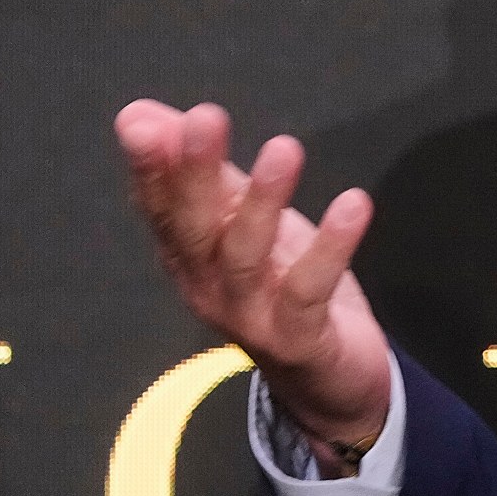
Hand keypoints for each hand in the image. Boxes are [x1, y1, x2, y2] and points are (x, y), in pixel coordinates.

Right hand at [115, 100, 390, 469]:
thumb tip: (141, 114)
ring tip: (284, 148)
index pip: (161, 207)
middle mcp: (208, 286)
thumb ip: (203, 172)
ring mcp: (250, 315)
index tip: (145, 121)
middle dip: (195, 172)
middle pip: (194, 227)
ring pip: (246, 256)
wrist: (325, 381)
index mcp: (190, 256)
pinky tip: (355, 203)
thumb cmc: (279, 286)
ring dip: (263, 200)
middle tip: (204, 117)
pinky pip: (311, 289)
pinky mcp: (298, 336)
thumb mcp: (241, 223)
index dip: (152, 167)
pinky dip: (331, 246)